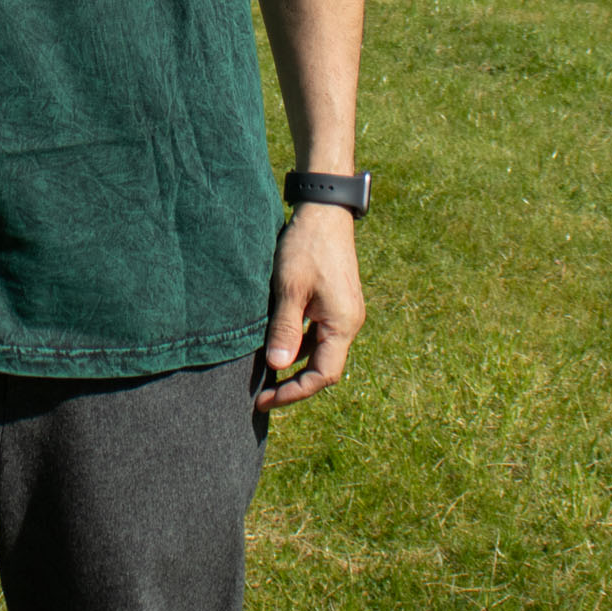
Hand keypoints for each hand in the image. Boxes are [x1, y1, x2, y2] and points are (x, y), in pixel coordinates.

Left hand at [258, 201, 364, 410]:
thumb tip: (277, 367)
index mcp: (342, 324)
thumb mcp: (290, 288)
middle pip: (324, 367)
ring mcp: (344, 312)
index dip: (293, 392)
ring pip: (321, 350)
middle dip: (294, 383)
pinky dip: (300, 343)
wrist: (325, 210)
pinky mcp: (337, 301)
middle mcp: (349, 323)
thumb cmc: (306, 247)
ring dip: (296, 363)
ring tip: (266, 372)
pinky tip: (280, 342)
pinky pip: (320, 333)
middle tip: (262, 392)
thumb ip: (285, 328)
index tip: (265, 400)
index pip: (322, 375)